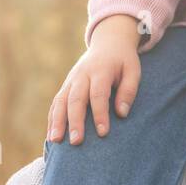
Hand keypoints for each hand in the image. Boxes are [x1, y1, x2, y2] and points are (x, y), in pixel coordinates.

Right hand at [47, 15, 141, 143]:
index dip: (100, 114)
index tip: (103, 133)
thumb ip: (128, 91)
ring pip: (60, 101)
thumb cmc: (123, 61)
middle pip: (75, 100)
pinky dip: (52, 119)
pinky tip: (52, 135)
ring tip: (55, 141)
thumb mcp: (133, 71)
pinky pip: (56, 103)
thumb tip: (122, 113)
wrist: (108, 42)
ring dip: (57, 122)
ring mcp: (71, 80)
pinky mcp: (66, 85)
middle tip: (76, 142)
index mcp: (100, 71)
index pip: (98, 95)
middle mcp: (82, 75)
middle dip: (75, 122)